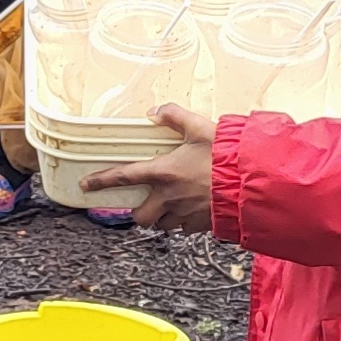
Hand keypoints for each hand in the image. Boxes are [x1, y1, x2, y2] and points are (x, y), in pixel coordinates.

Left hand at [85, 101, 216, 231]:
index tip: (86, 186)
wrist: (254, 183)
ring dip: (162, 217)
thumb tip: (154, 112)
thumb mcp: (200, 127)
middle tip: (145, 202)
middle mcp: (169, 197)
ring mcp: (185, 214)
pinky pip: (184, 229)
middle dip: (138, 212)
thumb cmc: (227, 155)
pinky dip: (183, 222)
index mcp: (164, 172)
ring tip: (171, 205)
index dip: (101, 181)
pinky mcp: (201, 226)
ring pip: (162, 225)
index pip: (124, 177)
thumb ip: (175, 116)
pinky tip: (193, 209)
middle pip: (140, 216)